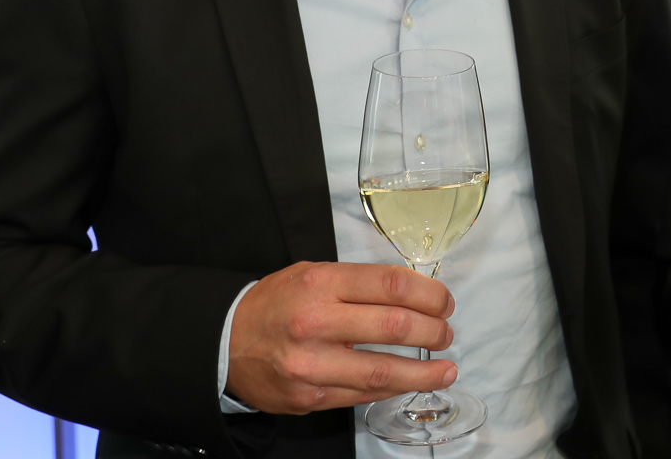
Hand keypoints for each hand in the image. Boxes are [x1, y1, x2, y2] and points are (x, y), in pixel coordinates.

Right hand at [226, 261, 456, 413]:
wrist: (223, 343)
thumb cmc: (275, 304)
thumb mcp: (312, 275)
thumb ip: (357, 283)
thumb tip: (413, 294)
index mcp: (320, 283)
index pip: (390, 284)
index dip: (429, 294)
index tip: (444, 302)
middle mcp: (316, 322)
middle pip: (394, 325)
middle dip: (432, 331)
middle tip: (446, 332)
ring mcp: (312, 364)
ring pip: (383, 370)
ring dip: (424, 372)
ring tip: (447, 369)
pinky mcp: (309, 396)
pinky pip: (363, 394)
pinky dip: (394, 388)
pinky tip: (412, 383)